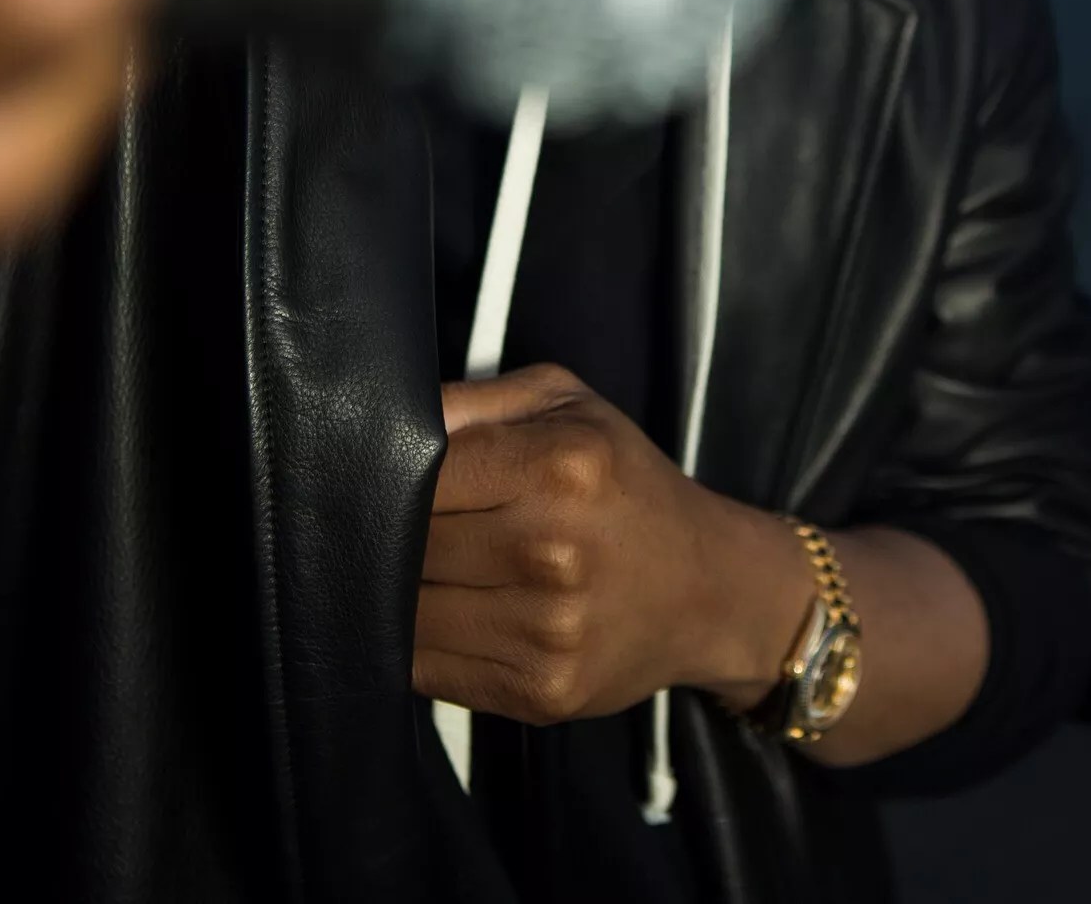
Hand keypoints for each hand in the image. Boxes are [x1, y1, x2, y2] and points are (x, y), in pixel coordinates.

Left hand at [413, 363, 766, 723]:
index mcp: (563, 464)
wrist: (707, 588)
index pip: (419, 470)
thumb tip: (383, 419)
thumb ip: (474, 400)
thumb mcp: (565, 405)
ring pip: (408, 612)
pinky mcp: (539, 690)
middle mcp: (555, 550)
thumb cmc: (623, 482)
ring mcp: (548, 630)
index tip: (388, 474)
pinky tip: (452, 613)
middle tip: (403, 521)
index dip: (389, 473)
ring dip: (401, 593)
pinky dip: (421, 643)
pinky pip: (429, 669)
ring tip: (433, 567)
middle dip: (393, 533)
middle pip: (408, 543)